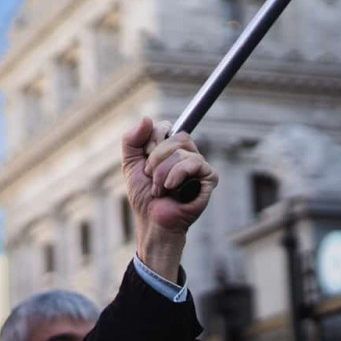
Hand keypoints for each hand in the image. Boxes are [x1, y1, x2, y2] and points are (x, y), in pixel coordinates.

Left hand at [121, 118, 217, 277]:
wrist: (153, 221)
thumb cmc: (145, 197)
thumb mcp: (131, 165)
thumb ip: (131, 141)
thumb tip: (147, 118)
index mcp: (171, 148)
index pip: (165, 127)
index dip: (152, 140)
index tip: (145, 160)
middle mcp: (188, 153)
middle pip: (175, 136)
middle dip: (155, 158)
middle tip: (151, 177)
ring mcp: (200, 165)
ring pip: (181, 151)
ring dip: (162, 172)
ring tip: (160, 189)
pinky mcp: (209, 177)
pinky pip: (193, 162)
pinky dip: (176, 175)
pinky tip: (172, 189)